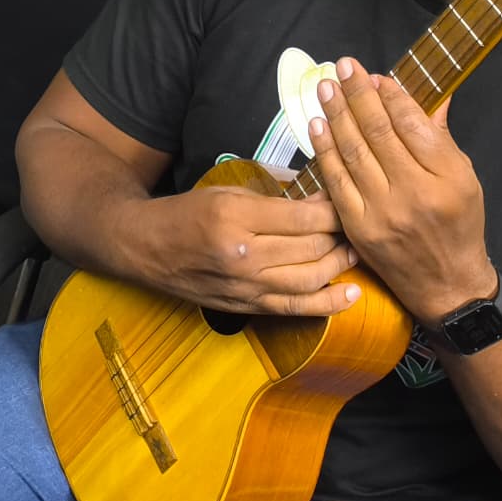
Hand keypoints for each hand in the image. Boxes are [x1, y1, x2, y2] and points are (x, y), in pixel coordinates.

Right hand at [136, 178, 359, 315]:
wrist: (146, 247)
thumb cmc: (186, 213)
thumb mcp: (227, 191)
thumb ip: (274, 198)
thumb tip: (320, 200)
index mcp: (236, 217)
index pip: (303, 217)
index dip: (333, 210)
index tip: (346, 200)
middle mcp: (243, 255)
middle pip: (311, 248)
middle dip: (341, 234)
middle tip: (356, 224)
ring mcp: (245, 285)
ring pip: (310, 279)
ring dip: (340, 266)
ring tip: (355, 251)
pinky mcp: (246, 306)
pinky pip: (296, 308)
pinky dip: (328, 303)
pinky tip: (352, 294)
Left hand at [307, 59, 494, 325]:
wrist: (446, 284)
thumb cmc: (459, 226)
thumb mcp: (465, 180)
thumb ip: (442, 139)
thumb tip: (433, 97)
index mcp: (448, 178)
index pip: (413, 126)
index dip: (391, 97)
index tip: (376, 77)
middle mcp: (415, 194)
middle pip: (379, 133)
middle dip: (358, 95)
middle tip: (343, 67)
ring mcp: (382, 212)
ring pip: (354, 153)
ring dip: (336, 115)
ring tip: (326, 88)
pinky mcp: (359, 227)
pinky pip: (336, 181)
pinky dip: (325, 150)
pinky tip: (318, 125)